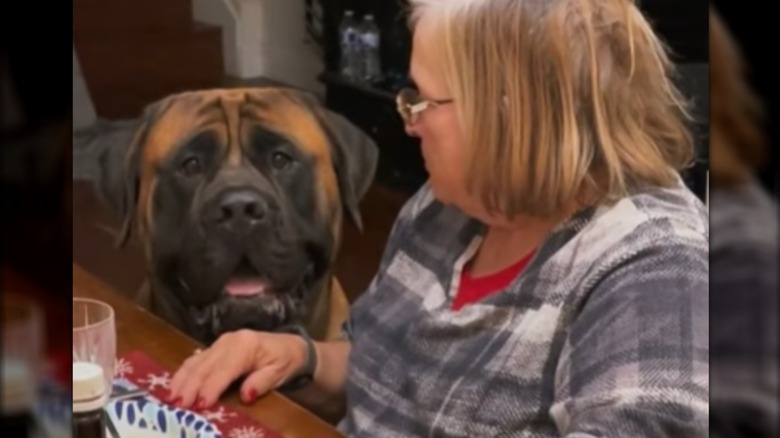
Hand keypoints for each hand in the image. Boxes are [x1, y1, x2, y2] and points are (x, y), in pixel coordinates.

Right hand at [167, 329, 307, 409]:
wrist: (291, 345)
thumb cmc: (285, 361)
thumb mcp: (279, 373)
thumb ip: (262, 382)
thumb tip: (246, 395)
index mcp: (246, 347)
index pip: (223, 370)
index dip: (210, 388)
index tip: (199, 405)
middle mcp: (229, 341)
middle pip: (204, 366)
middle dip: (189, 387)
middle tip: (176, 406)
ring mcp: (221, 342)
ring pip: (195, 362)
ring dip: (181, 380)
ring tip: (170, 399)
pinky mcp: (216, 346)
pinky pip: (196, 359)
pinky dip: (184, 373)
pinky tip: (175, 386)